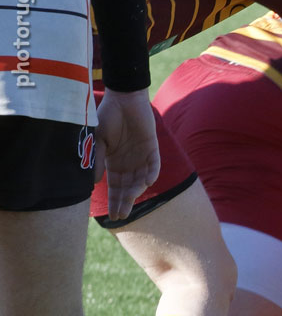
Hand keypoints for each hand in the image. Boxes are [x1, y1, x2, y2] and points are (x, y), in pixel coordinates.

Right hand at [95, 88, 159, 220]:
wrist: (123, 98)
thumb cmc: (108, 116)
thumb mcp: (98, 140)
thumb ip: (97, 159)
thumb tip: (92, 183)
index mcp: (115, 163)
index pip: (116, 187)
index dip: (115, 201)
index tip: (112, 217)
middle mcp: (129, 163)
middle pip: (128, 188)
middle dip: (125, 202)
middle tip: (121, 217)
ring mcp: (142, 157)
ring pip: (141, 179)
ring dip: (136, 190)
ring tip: (131, 201)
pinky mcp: (153, 148)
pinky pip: (154, 164)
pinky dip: (152, 173)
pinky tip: (147, 183)